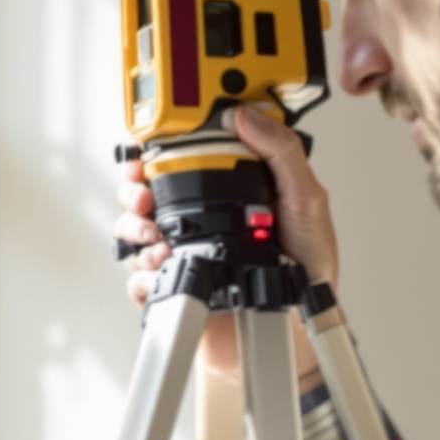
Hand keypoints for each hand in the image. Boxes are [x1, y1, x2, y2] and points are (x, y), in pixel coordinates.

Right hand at [115, 107, 340, 381]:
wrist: (300, 324)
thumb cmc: (307, 266)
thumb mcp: (306, 200)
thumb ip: (281, 153)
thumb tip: (248, 114)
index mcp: (226, 192)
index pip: (180, 160)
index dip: (155, 151)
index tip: (145, 149)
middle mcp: (200, 219)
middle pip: (144, 193)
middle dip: (132, 190)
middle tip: (141, 196)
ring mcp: (185, 252)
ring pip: (133, 232)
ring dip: (134, 230)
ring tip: (156, 238)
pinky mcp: (176, 286)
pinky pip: (140, 277)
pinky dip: (143, 273)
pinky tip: (162, 269)